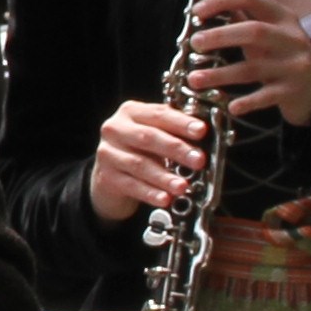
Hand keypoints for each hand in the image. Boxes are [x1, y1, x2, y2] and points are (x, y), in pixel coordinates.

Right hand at [89, 95, 203, 225]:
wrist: (109, 173)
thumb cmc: (139, 150)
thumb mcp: (153, 132)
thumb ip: (173, 129)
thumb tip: (203, 134)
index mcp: (131, 112)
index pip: (158, 114)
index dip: (181, 122)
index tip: (201, 131)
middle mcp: (115, 129)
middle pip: (148, 138)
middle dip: (177, 149)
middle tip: (198, 160)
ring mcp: (108, 153)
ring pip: (139, 165)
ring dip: (164, 177)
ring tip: (183, 186)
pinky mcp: (107, 177)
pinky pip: (132, 186)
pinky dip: (150, 193)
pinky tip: (165, 199)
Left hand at [186, 0, 310, 132]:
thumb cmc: (282, 54)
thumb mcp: (269, 31)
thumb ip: (243, 18)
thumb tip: (207, 6)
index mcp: (283, 17)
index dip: (222, 0)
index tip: (197, 11)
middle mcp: (290, 38)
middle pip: (254, 32)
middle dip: (220, 36)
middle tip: (195, 43)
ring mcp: (293, 66)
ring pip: (253, 69)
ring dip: (220, 74)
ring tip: (194, 79)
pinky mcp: (292, 91)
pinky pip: (266, 97)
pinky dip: (248, 102)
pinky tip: (231, 107)